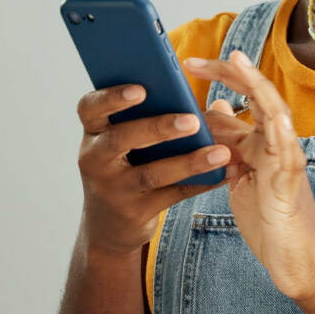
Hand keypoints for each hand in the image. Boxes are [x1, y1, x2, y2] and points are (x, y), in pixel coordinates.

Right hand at [75, 84, 230, 256]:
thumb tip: (216, 102)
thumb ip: (158, 114)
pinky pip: (172, 195)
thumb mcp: (126, 139)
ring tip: (220, 152)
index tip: (141, 89)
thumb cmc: (126, 164)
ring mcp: (113, 188)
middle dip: (158, 128)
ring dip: (189, 162)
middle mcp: (96, 159)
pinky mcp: (134, 212)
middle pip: (121, 139)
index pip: (90, 107)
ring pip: (152, 173)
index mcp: (94, 131)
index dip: (113, 97)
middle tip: (192, 121)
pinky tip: (224, 173)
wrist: (109, 224)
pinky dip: (201, 183)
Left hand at [184, 51, 314, 301]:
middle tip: (195, 60)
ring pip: (277, 113)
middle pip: (259, 94)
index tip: (189, 63)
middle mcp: (278, 143)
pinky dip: (281, 133)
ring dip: (257, 87)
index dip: (221, 75)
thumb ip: (231, 142)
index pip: (244, 96)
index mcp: (263, 139)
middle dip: (231, 72)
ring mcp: (287, 160)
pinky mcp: (290, 185)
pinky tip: (274, 118)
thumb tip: (215, 108)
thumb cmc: (268, 218)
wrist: (296, 261)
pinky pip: (288, 155)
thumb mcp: (239, 172)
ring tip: (239, 63)